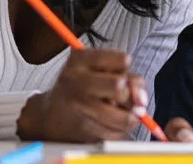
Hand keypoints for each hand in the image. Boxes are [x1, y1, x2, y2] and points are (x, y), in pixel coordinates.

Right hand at [17, 49, 145, 141]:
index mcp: (80, 60)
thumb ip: (125, 75)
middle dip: (128, 95)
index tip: (119, 74)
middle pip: (121, 87)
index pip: (122, 60)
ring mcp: (80, 107)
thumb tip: (142, 100)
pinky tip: (108, 123)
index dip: (127, 70)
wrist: (50, 114)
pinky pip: (118, 133)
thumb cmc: (80, 87)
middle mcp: (77, 81)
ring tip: (119, 112)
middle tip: (121, 97)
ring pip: (125, 117)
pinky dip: (120, 130)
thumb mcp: (96, 69)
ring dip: (129, 117)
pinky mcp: (85, 129)